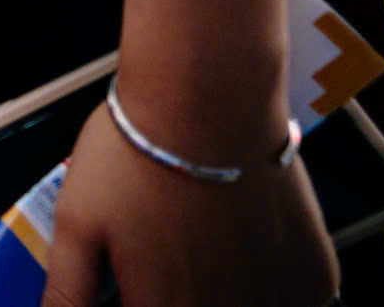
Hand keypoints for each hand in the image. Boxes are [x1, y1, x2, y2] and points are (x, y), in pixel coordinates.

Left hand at [44, 102, 332, 306]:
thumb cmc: (137, 154)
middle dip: (173, 293)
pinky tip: (240, 238)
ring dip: (221, 290)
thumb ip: (69, 292)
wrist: (206, 98)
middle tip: (163, 251)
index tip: (130, 283)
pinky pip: (290, 299)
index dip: (136, 298)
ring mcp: (279, 300)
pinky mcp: (314, 277)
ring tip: (198, 236)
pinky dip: (266, 280)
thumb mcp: (75, 224)